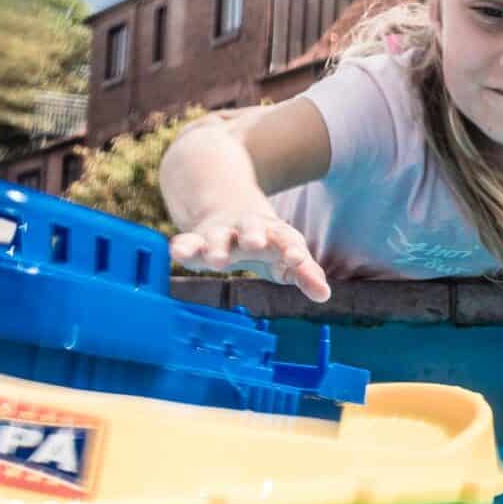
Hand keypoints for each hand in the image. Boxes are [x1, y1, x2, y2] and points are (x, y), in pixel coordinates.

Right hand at [168, 208, 330, 301]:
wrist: (229, 208)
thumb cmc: (269, 242)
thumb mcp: (289, 255)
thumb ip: (306, 274)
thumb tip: (324, 295)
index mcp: (276, 234)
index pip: (288, 240)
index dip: (293, 250)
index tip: (298, 259)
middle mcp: (249, 229)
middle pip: (252, 229)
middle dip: (254, 235)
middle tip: (255, 244)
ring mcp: (222, 233)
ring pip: (219, 236)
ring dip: (218, 246)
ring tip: (217, 260)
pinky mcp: (198, 239)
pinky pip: (189, 242)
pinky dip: (184, 246)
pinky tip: (177, 252)